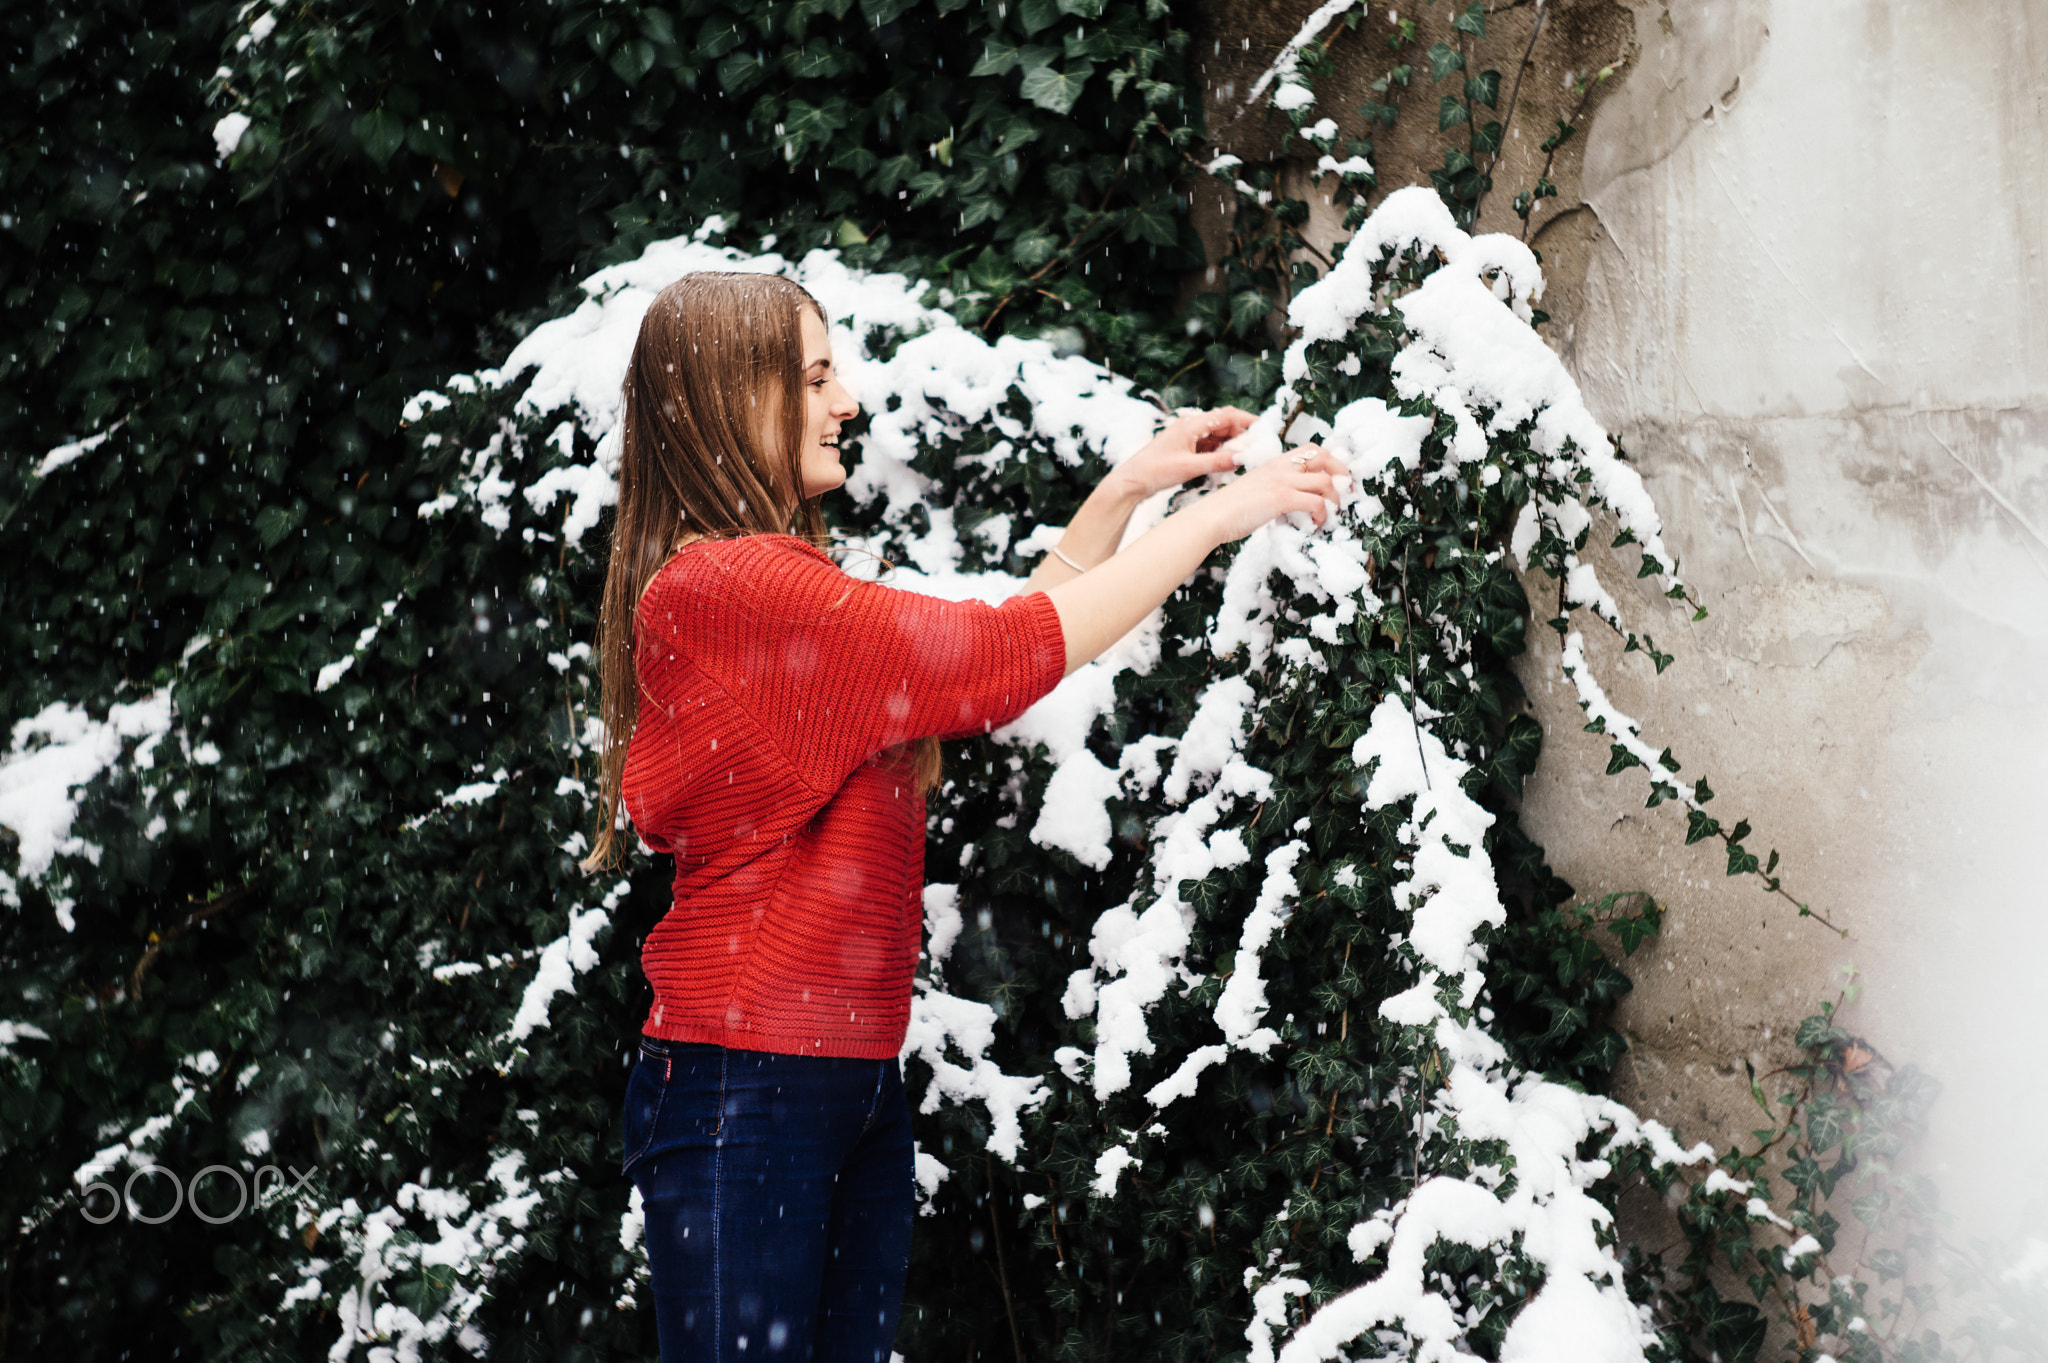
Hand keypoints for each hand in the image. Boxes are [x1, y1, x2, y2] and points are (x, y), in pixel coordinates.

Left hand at [1109, 406, 1258, 498]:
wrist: (1132, 480)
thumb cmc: (1155, 471)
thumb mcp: (1190, 467)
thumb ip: (1217, 462)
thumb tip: (1241, 459)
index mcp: (1192, 425)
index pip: (1227, 415)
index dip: (1247, 420)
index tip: (1263, 428)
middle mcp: (1191, 427)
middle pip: (1224, 424)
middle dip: (1242, 434)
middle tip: (1258, 446)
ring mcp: (1188, 437)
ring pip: (1217, 436)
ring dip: (1231, 444)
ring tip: (1246, 456)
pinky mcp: (1185, 448)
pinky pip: (1208, 446)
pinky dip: (1220, 452)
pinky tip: (1227, 462)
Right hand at [1195, 444, 1348, 543]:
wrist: (1212, 516)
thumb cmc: (1228, 509)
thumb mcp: (1254, 489)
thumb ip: (1273, 488)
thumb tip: (1290, 501)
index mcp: (1274, 463)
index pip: (1311, 450)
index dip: (1330, 462)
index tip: (1338, 480)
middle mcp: (1280, 467)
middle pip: (1324, 457)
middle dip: (1341, 474)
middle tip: (1345, 493)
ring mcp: (1282, 481)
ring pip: (1325, 482)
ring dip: (1334, 502)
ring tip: (1328, 517)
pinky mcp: (1282, 498)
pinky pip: (1316, 503)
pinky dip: (1322, 515)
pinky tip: (1314, 525)